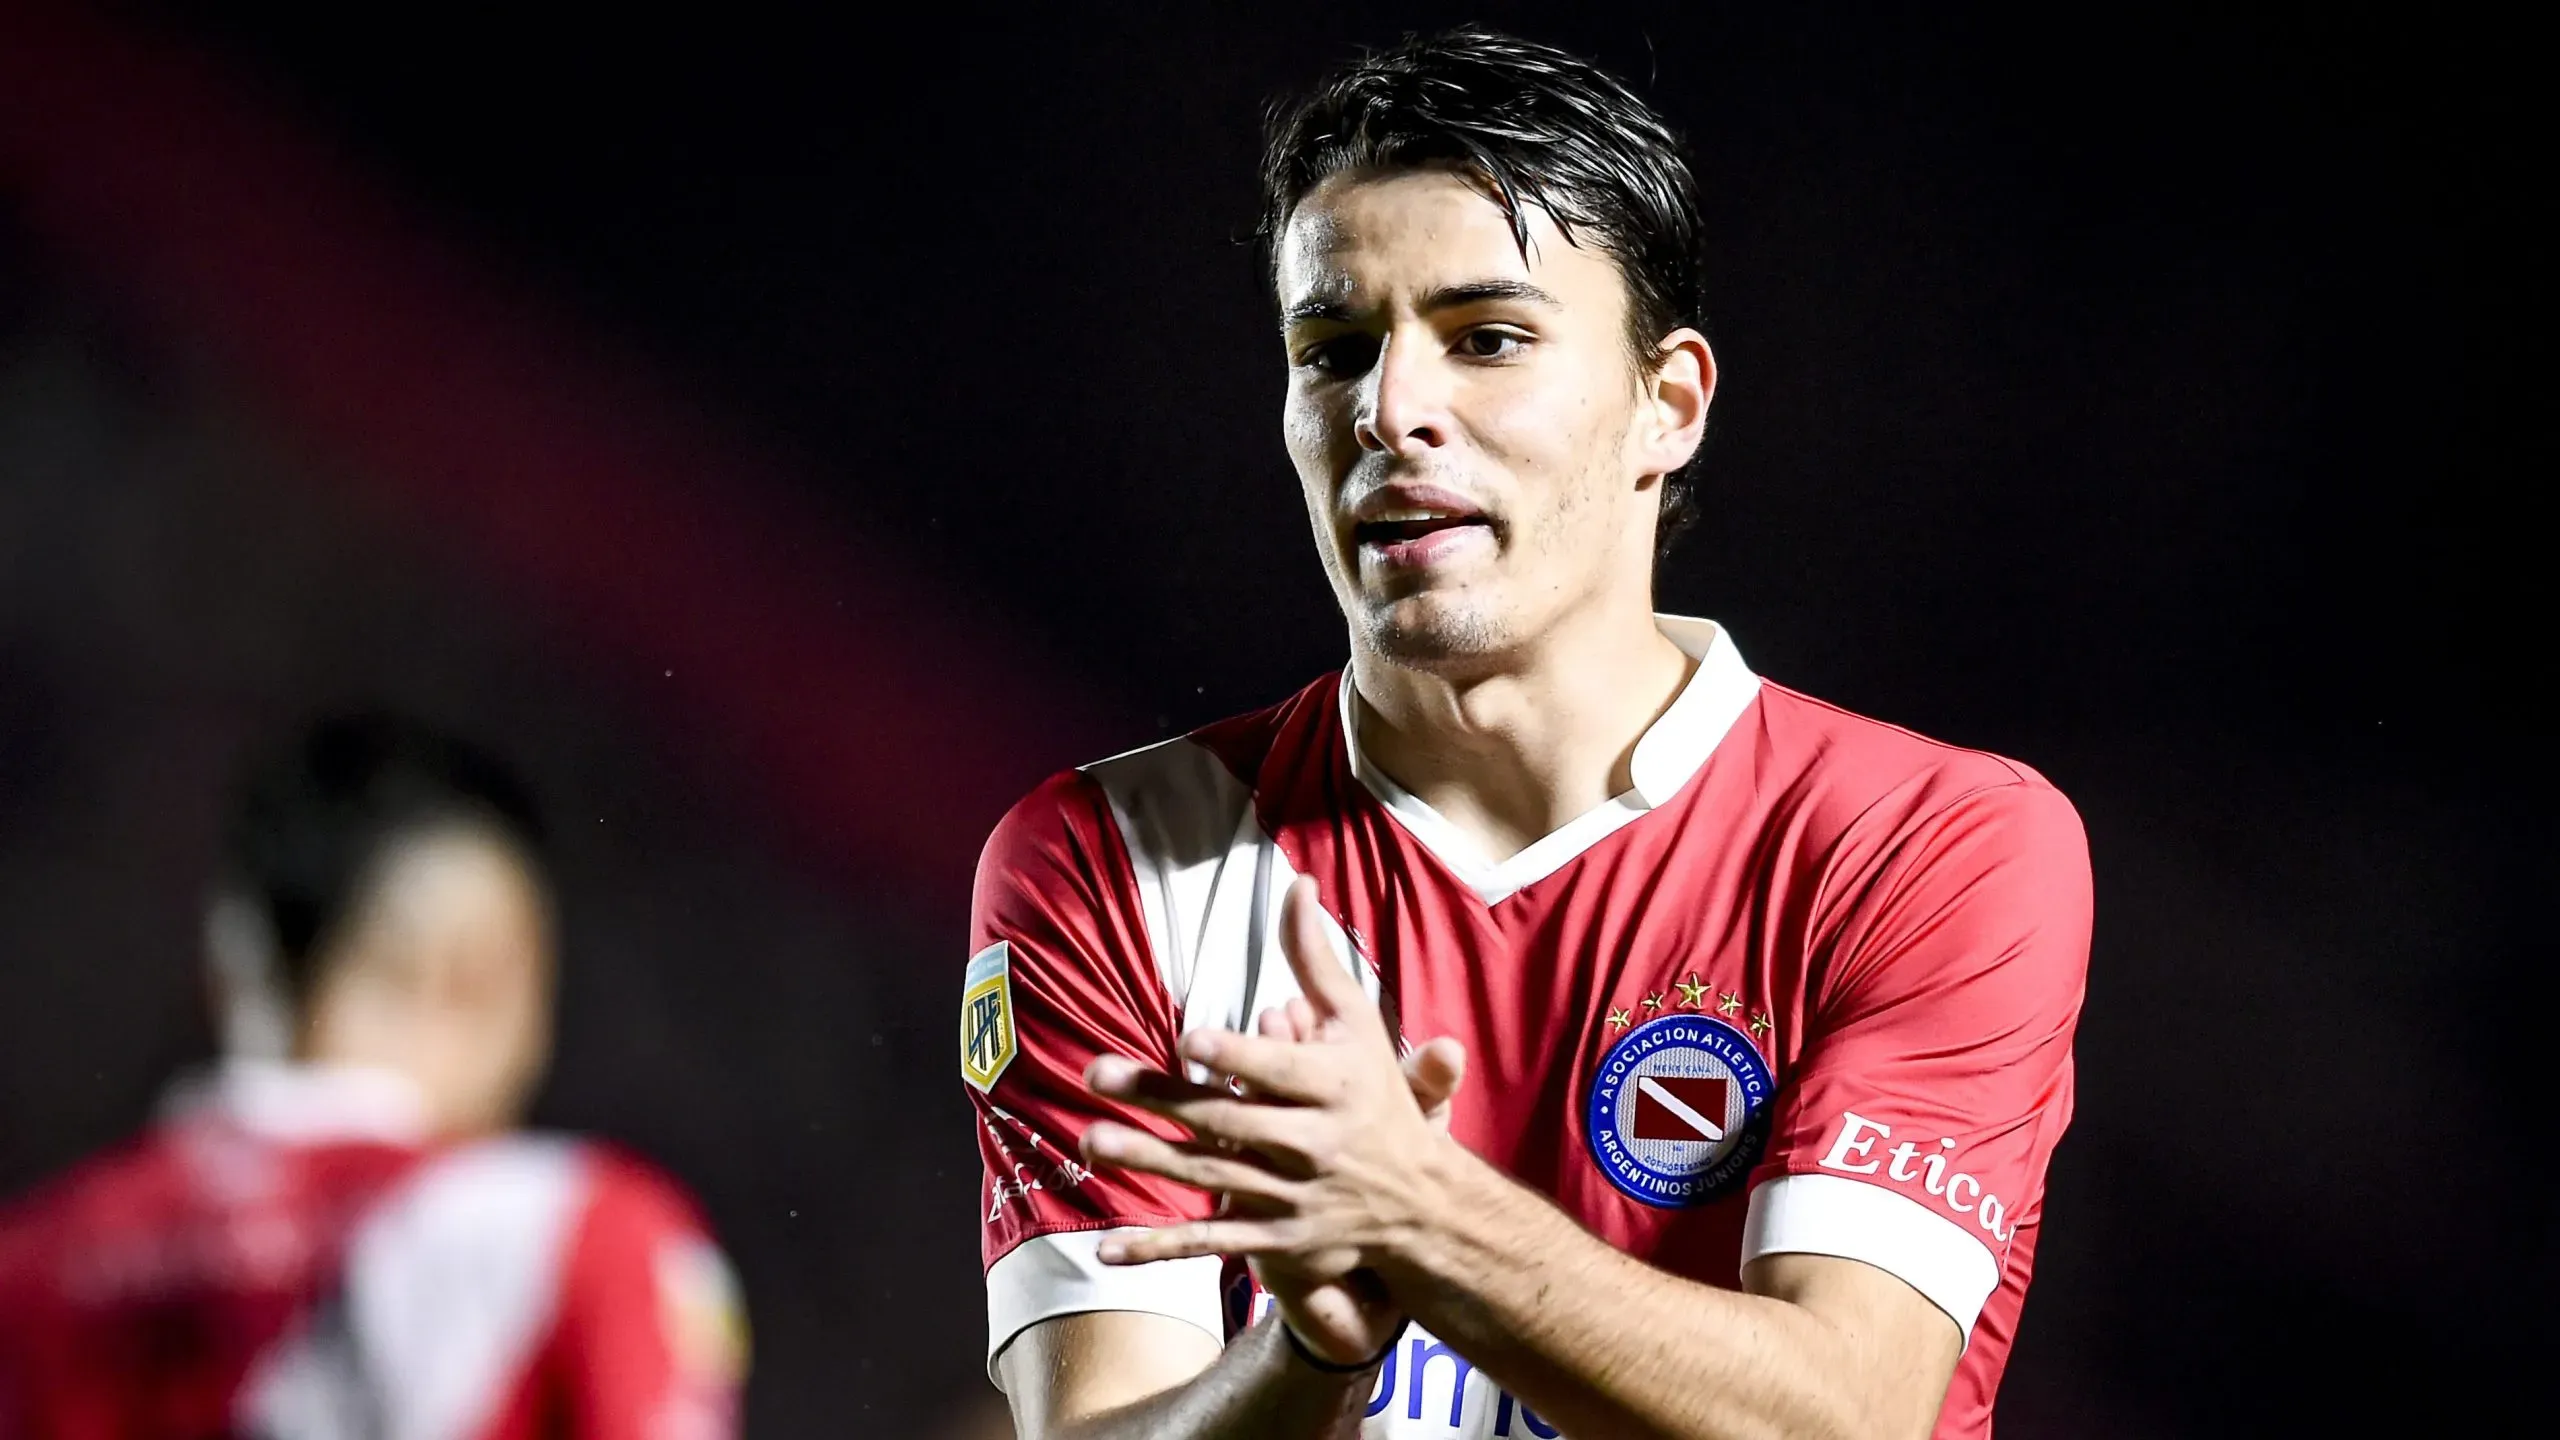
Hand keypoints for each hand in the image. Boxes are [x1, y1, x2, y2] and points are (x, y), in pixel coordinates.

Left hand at [1080, 878, 1467, 1365]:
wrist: (1421, 1202)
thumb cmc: (1376, 1094)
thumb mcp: (1359, 1024)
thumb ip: (1316, 959)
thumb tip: (1294, 882)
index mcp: (1334, 1088)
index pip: (1278, 1072)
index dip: (1236, 1057)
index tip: (1189, 1040)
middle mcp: (1313, 1145)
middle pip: (1230, 1122)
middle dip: (1165, 1101)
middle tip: (1097, 1074)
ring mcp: (1291, 1196)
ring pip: (1211, 1179)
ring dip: (1148, 1163)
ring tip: (1090, 1139)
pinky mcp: (1274, 1238)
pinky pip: (1211, 1242)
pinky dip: (1159, 1248)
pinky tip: (1107, 1249)